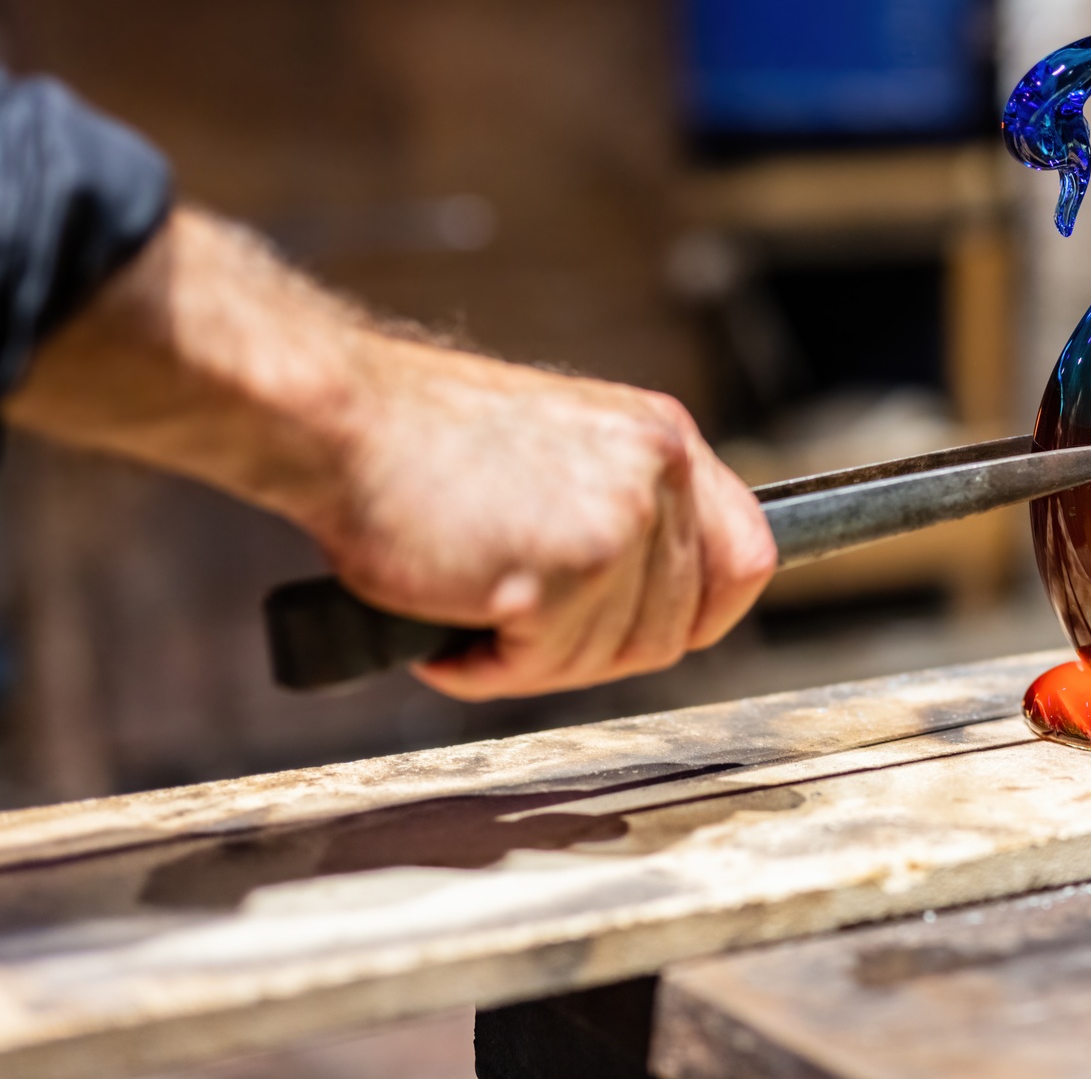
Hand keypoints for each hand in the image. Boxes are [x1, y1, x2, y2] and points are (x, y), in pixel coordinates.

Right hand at [4, 208, 775, 698]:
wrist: (342, 421)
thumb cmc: (426, 446)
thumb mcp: (564, 451)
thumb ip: (624, 508)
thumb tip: (659, 598)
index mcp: (663, 437)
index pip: (748, 555)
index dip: (706, 615)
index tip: (656, 636)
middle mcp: (657, 473)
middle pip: (673, 628)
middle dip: (592, 650)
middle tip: (516, 631)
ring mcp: (617, 521)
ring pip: (609, 657)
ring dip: (533, 661)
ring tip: (469, 614)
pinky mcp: (563, 572)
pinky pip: (542, 666)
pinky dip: (486, 669)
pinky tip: (448, 630)